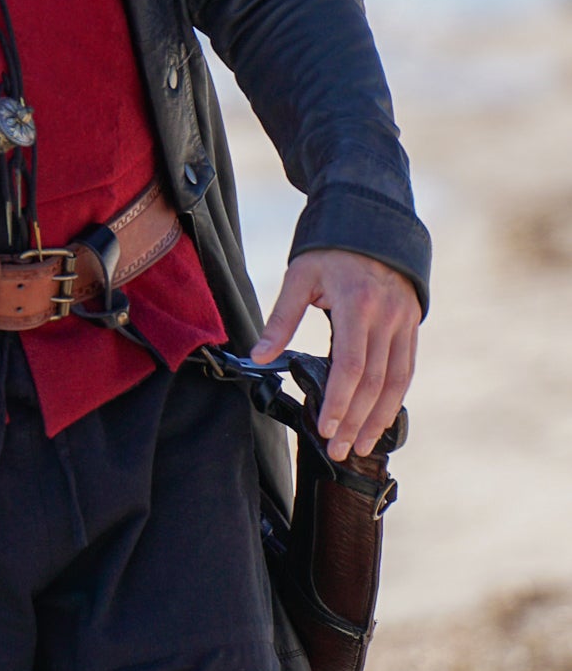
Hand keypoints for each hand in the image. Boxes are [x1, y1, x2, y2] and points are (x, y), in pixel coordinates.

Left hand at [251, 249, 419, 462]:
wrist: (370, 221)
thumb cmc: (328, 251)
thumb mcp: (299, 277)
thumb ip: (280, 319)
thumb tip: (258, 357)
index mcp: (355, 304)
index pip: (351, 365)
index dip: (339, 401)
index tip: (324, 427)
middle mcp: (385, 315)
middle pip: (374, 380)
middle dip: (356, 420)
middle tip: (339, 449)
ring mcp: (403, 321)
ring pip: (397, 380)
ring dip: (380, 418)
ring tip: (361, 446)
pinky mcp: (412, 324)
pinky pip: (407, 369)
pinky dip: (395, 398)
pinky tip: (382, 419)